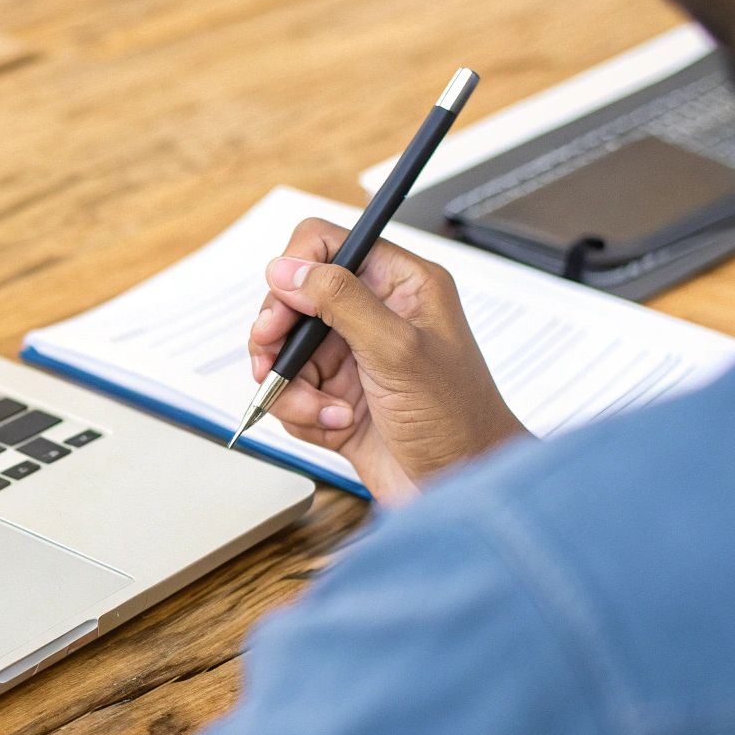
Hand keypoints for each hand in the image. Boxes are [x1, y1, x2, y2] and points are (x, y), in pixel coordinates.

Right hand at [247, 218, 527, 502]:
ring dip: (290, 382)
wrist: (461, 489)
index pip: (330, 245)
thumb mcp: (398, 351)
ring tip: (319, 407)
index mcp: (401, 286)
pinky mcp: (336, 396)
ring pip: (285, 350)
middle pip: (294, 298)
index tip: (283, 303)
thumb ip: (340, 301)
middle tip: (272, 355)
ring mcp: (353, 357)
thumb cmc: (458, 422)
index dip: (297, 268)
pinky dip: (300, 412)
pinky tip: (334, 425)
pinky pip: (290, 391)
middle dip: (280, 333)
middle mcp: (375, 316)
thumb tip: (287, 268)